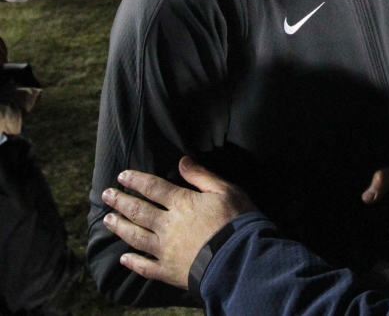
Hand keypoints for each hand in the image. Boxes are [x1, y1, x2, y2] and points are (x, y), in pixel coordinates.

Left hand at [101, 156, 255, 288]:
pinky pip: (145, 266)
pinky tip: (123, 258)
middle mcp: (167, 225)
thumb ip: (202, 176)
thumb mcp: (226, 190)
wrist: (239, 259)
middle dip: (120, 201)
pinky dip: (133, 262)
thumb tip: (182, 161)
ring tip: (107, 220)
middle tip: (106, 195)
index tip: (122, 176)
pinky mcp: (168, 271)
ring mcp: (164, 250)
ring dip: (120, 227)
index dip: (136, 180)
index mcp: (181, 203)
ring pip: (136, 236)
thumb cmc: (237, 221)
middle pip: (138, 211)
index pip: (153, 188)